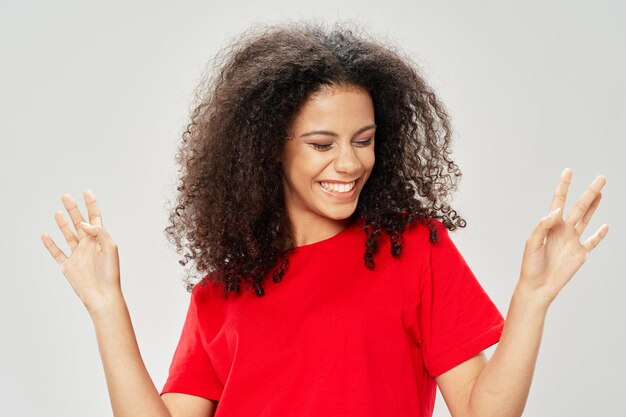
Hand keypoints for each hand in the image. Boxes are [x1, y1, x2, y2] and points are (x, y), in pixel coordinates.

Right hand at [41, 189, 121, 314]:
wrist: (103, 295)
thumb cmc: (110, 273)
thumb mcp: (110, 248)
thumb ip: (99, 232)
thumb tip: (83, 223)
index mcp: (100, 239)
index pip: (95, 218)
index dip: (91, 205)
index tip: (86, 192)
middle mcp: (88, 245)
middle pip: (79, 222)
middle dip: (73, 209)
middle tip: (65, 196)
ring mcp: (77, 254)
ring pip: (68, 235)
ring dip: (62, 223)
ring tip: (58, 212)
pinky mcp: (68, 266)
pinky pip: (57, 252)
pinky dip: (50, 244)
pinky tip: (45, 235)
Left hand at [518, 168, 607, 306]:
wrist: (538, 286)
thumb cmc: (530, 265)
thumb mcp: (532, 243)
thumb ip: (542, 226)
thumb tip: (556, 211)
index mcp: (550, 224)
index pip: (558, 200)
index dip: (564, 185)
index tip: (568, 171)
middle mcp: (562, 229)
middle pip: (579, 206)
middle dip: (590, 192)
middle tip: (601, 178)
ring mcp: (572, 240)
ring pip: (586, 219)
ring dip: (594, 206)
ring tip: (601, 192)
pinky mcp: (580, 254)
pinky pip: (592, 242)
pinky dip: (600, 234)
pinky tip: (606, 226)